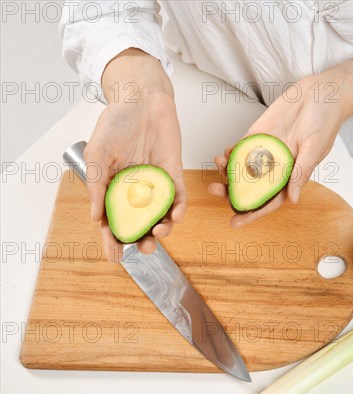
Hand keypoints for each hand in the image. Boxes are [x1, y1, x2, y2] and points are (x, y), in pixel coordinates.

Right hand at [84, 49, 185, 261]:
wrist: (141, 99)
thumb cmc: (116, 122)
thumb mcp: (97, 154)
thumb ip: (97, 186)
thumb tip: (95, 217)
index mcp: (114, 188)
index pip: (113, 220)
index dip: (113, 240)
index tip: (114, 257)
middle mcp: (136, 190)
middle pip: (140, 224)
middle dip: (142, 241)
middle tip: (143, 249)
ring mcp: (156, 184)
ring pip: (161, 216)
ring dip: (161, 230)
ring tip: (158, 234)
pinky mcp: (174, 174)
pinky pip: (179, 198)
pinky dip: (178, 210)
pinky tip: (174, 218)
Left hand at [208, 58, 352, 226]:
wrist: (322, 93)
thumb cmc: (326, 121)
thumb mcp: (316, 148)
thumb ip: (301, 172)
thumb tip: (292, 199)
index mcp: (292, 175)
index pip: (270, 200)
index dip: (252, 213)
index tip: (235, 222)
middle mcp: (278, 166)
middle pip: (250, 187)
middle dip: (231, 192)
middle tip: (215, 191)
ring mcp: (267, 150)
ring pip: (242, 168)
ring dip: (227, 171)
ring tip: (217, 166)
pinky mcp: (260, 134)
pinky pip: (242, 148)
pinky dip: (231, 152)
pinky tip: (223, 154)